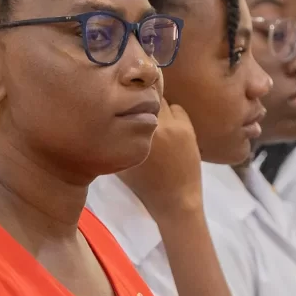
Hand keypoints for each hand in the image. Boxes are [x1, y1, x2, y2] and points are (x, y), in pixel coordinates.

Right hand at [117, 101, 203, 218]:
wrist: (176, 199)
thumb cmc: (143, 185)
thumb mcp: (120, 162)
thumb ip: (115, 139)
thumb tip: (107, 118)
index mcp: (133, 134)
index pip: (128, 100)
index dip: (124, 97)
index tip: (121, 98)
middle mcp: (153, 125)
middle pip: (146, 96)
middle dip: (140, 99)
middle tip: (136, 104)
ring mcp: (173, 125)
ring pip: (162, 101)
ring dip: (156, 106)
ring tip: (151, 114)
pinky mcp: (188, 127)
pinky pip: (177, 108)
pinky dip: (172, 114)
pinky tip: (168, 126)